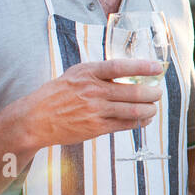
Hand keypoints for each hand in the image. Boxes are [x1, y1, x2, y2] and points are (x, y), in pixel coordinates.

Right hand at [18, 58, 163, 151]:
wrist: (36, 119)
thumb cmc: (57, 94)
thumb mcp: (75, 74)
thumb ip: (99, 72)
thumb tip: (128, 71)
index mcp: (88, 73)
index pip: (120, 67)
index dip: (141, 67)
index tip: (157, 68)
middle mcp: (93, 91)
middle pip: (133, 91)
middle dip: (152, 93)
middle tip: (158, 92)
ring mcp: (95, 110)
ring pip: (133, 110)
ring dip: (149, 109)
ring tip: (154, 107)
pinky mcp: (96, 128)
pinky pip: (125, 124)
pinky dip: (139, 122)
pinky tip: (144, 119)